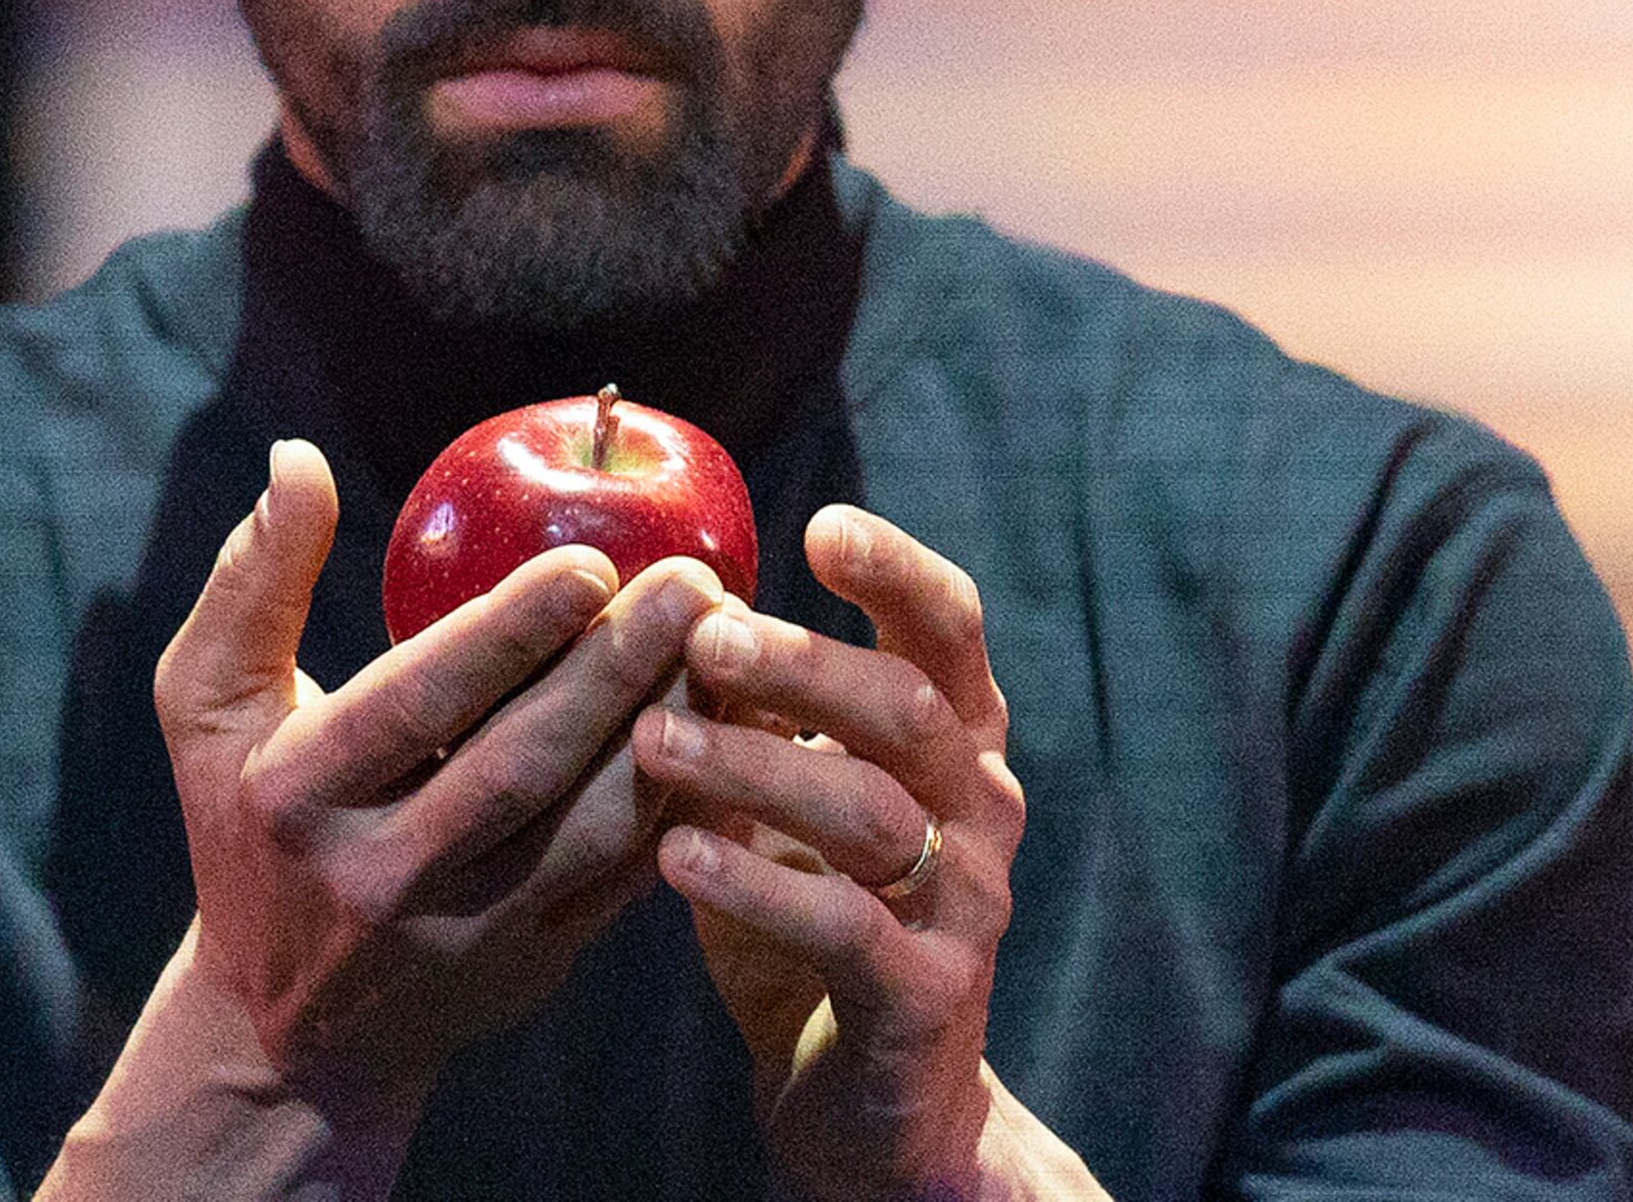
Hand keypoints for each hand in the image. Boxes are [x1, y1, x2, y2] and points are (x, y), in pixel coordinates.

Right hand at [150, 437, 727, 1124]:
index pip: (417, 704)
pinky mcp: (537, 967)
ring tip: (729, 645)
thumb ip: (251, 583)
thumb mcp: (208, 708)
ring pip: (592, 828)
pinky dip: (690, 803)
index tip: (589, 563)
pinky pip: (629, 878)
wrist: (288, 1029)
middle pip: (522, 763)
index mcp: (299, 794)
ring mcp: (467, 934)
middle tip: (697, 583)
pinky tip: (736, 729)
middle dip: (617, 669)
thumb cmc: (252, 824)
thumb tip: (296, 460)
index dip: (507, 633)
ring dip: (672, 734)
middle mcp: (380, 874)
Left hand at [636, 503, 1026, 1200]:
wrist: (874, 1107)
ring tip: (654, 738)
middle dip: (803, 663)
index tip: (819, 525)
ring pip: (871, 812)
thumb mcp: (779, 808)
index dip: (897, 572)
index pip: (949, 632)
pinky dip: (758, 887)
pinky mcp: (926, 997)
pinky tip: (677, 856)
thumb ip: (750, 721)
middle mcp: (978, 812)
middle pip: (907, 709)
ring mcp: (964, 907)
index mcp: (954, 746)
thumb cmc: (814, 921)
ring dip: (756, 767)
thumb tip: (659, 608)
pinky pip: (845, 928)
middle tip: (704, 635)